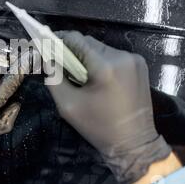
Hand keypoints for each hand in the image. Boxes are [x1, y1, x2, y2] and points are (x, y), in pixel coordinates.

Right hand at [47, 31, 170, 183]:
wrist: (134, 144)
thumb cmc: (98, 127)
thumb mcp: (67, 105)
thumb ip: (54, 78)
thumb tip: (47, 58)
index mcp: (105, 66)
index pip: (75, 39)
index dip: (57, 40)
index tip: (44, 45)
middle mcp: (122, 56)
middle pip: (88, 42)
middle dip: (71, 50)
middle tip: (59, 64)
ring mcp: (134, 59)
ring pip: (100, 48)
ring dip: (86, 56)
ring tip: (77, 74)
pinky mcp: (140, 65)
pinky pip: (112, 56)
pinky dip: (100, 62)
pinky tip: (95, 77)